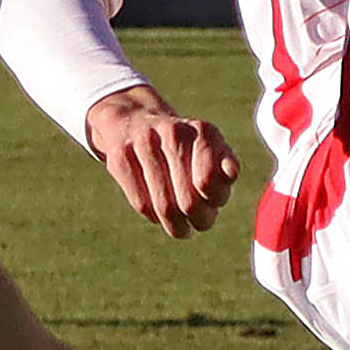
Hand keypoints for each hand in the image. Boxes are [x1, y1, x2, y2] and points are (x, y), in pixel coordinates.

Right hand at [86, 84, 242, 237]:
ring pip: (164, 207)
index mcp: (203, 131)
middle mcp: (173, 134)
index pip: (208, 182)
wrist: (135, 121)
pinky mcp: (119, 158)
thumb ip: (227, 164)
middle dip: (200, 220)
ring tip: (182, 228)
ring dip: (177, 227)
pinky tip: (160, 215)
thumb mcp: (212, 149)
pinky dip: (154, 217)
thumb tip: (230, 173)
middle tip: (200, 223)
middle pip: (189, 201)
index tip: (214, 203)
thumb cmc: (185, 147)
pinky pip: (142, 204)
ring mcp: (143, 144)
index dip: (214, 201)